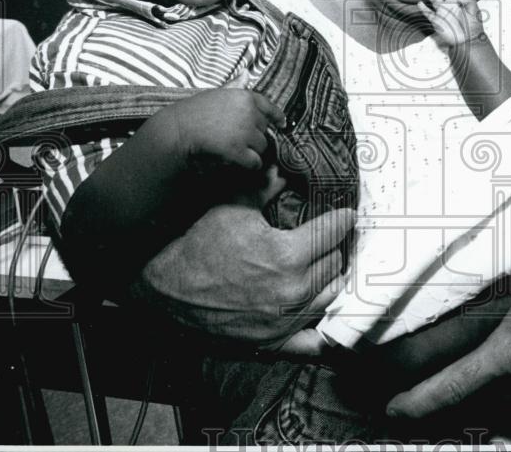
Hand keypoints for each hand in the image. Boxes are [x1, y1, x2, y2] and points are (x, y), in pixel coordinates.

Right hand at [134, 203, 355, 349]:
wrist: (163, 288)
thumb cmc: (196, 244)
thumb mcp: (233, 205)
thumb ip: (266, 186)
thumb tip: (287, 169)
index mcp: (287, 255)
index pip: (333, 232)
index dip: (341, 219)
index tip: (346, 213)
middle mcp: (292, 291)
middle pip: (335, 264)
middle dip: (334, 247)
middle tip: (331, 237)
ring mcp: (284, 321)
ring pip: (329, 296)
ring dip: (330, 278)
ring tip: (326, 264)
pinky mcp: (273, 341)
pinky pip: (312, 341)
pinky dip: (322, 327)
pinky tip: (323, 311)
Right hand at [161, 87, 285, 171]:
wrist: (177, 130)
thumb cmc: (192, 112)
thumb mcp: (215, 94)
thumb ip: (234, 87)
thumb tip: (247, 73)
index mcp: (244, 96)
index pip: (269, 107)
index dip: (277, 117)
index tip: (282, 124)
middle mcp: (248, 112)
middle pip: (264, 130)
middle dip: (254, 137)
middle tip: (236, 140)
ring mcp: (244, 132)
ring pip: (262, 147)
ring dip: (251, 151)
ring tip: (232, 150)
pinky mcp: (238, 150)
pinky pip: (255, 162)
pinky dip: (248, 165)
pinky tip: (237, 162)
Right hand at [417, 0, 485, 48]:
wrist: (467, 42)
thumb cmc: (473, 27)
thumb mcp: (474, 11)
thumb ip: (468, 0)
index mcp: (463, 1)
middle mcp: (452, 4)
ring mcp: (444, 12)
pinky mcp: (438, 21)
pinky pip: (429, 14)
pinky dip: (424, 9)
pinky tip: (420, 3)